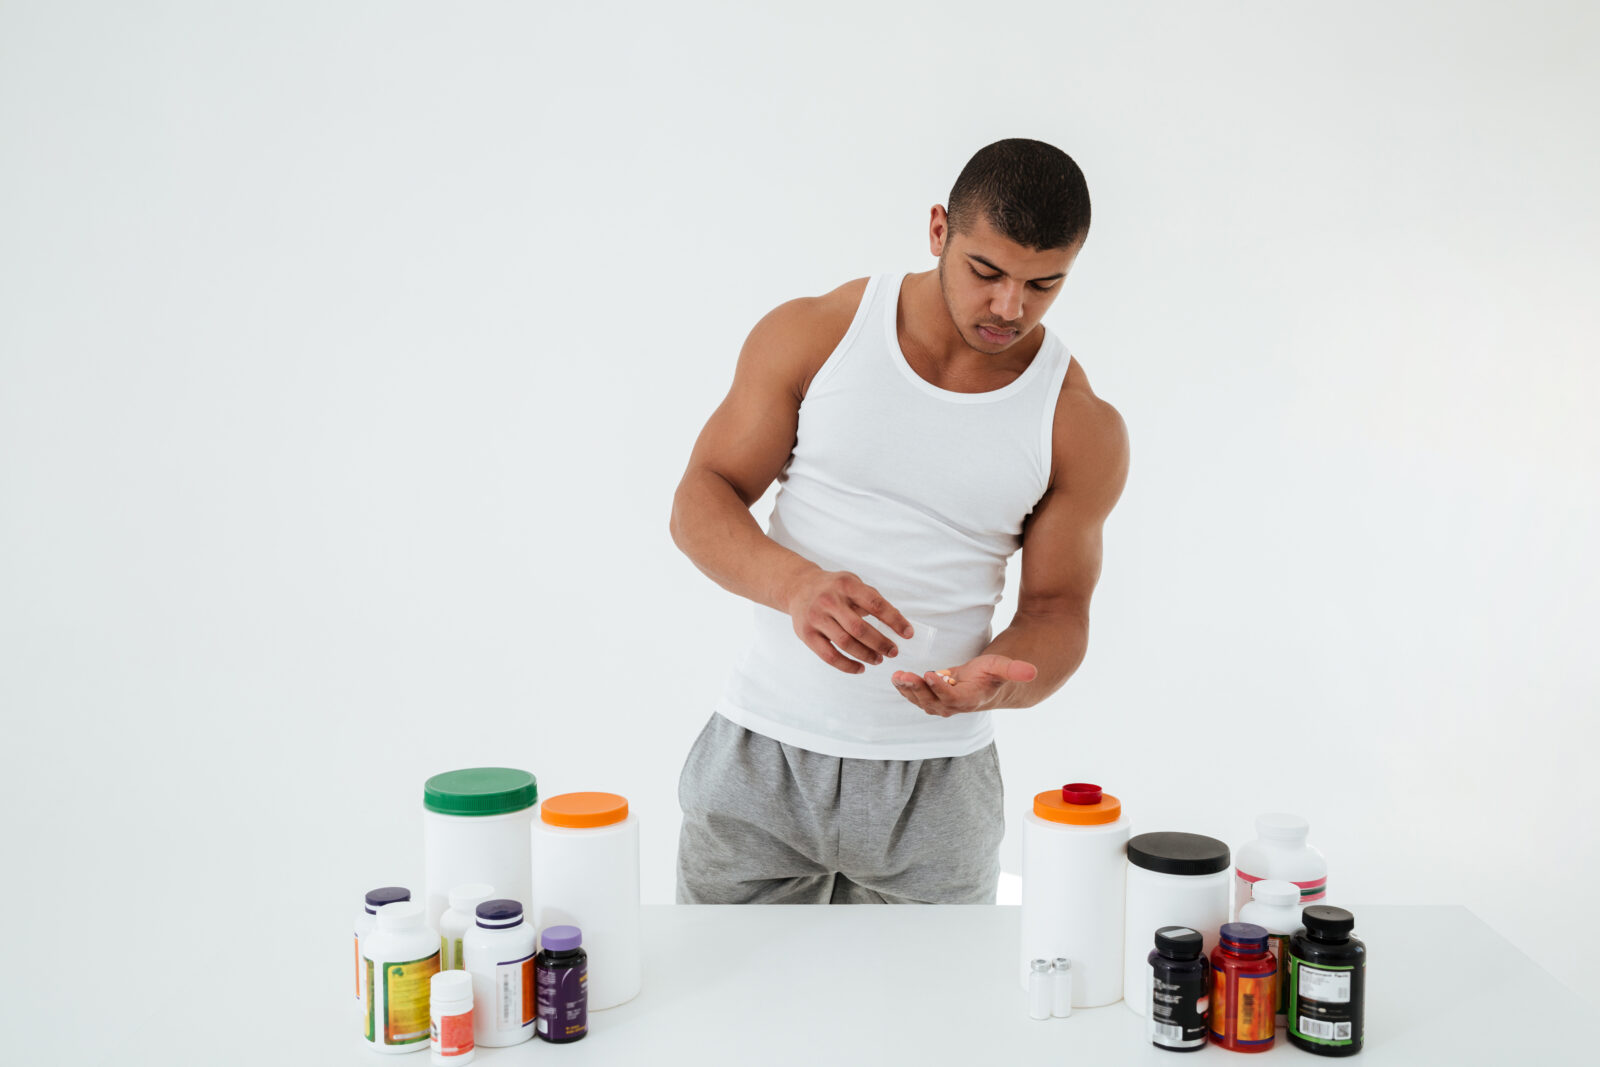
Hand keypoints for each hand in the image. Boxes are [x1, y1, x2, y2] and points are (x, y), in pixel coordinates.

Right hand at [783, 570, 913, 673]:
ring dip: (866, 655)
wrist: (798, 587)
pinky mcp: (806, 634)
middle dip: (881, 643)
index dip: (894, 620)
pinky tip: (860, 668)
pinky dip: (847, 666)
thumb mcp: (852, 583)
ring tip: (878, 660)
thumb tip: (897, 624)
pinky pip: (829, 656)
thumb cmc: (833, 588)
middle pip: (859, 628)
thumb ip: (871, 599)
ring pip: (845, 643)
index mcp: (846, 584)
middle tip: (893, 651)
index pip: (875, 604)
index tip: (908, 634)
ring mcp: (816, 618)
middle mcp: (829, 600)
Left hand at [891, 654, 1037, 716]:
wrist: (984, 685)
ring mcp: (940, 704)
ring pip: (921, 700)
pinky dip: (905, 688)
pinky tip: (896, 678)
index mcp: (969, 699)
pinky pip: (915, 696)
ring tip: (897, 676)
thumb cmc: (991, 675)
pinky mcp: (931, 699)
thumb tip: (1033, 671)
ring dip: (907, 690)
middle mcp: (953, 706)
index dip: (940, 688)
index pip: (952, 697)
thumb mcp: (1002, 667)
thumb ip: (1014, 669)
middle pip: (932, 701)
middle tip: (905, 676)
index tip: (930, 674)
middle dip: (917, 689)